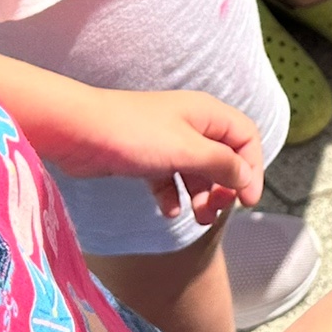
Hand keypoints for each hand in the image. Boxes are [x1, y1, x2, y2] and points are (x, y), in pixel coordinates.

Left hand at [45, 87, 265, 229]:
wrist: (78, 131)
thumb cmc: (134, 134)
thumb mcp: (187, 150)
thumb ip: (222, 165)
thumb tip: (245, 178)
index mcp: (207, 114)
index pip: (246, 137)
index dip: (252, 168)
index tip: (247, 200)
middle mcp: (191, 125)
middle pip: (224, 157)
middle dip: (225, 186)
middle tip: (216, 210)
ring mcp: (167, 141)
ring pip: (198, 171)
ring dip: (203, 195)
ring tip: (198, 217)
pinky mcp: (145, 157)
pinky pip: (170, 179)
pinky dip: (174, 195)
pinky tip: (169, 211)